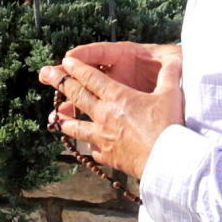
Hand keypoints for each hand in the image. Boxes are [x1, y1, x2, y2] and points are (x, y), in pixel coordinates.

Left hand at [40, 43, 182, 182]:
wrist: (166, 161)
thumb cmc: (169, 126)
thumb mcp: (171, 96)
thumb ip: (170, 77)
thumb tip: (176, 61)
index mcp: (117, 97)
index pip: (91, 78)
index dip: (77, 68)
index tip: (65, 61)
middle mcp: (104, 115)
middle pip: (77, 96)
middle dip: (60, 82)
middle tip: (44, 73)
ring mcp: (102, 137)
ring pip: (76, 127)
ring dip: (66, 120)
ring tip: (57, 118)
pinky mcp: (107, 156)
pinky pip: (92, 150)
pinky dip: (89, 146)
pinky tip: (89, 146)